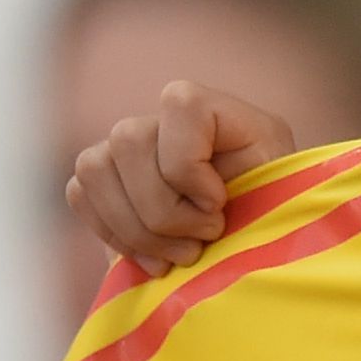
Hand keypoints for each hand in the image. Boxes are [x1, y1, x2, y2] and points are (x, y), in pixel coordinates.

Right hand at [66, 83, 302, 279]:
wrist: (254, 255)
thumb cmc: (274, 229)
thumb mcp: (281, 204)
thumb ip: (253, 192)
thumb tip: (208, 210)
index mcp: (218, 113)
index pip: (181, 103)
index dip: (190, 164)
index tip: (219, 205)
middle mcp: (167, 121)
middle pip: (128, 140)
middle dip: (162, 209)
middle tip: (202, 242)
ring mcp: (131, 150)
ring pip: (94, 167)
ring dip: (134, 227)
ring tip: (179, 256)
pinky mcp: (106, 184)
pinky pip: (80, 193)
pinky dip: (111, 233)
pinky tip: (150, 258)